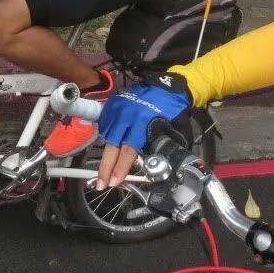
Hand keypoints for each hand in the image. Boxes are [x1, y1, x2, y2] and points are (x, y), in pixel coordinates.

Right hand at [94, 72, 191, 188]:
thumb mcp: (173, 130)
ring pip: (106, 137)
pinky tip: (107, 153)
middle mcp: (126, 116)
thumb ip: (162, 147)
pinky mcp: (112, 106)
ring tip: (103, 173)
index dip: (121, 168)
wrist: (166, 88)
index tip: (114, 181)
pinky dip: (106, 139)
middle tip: (100, 184)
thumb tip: (155, 166)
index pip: (128, 150)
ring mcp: (117, 109)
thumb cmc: (171, 111)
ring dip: (105, 156)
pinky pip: (105, 126)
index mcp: (142, 123)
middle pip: (112, 146)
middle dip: (106, 167)